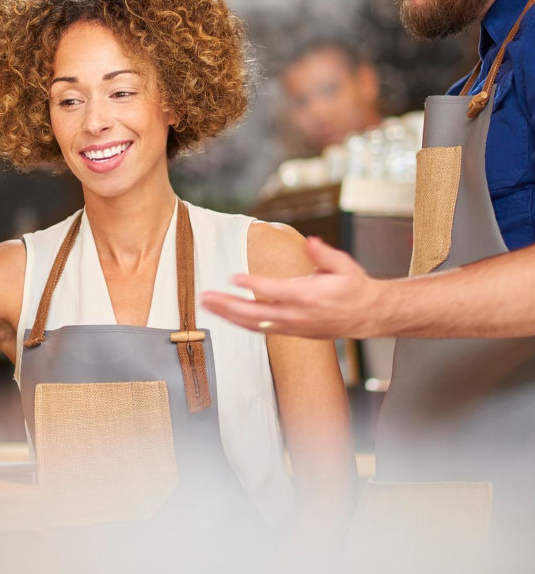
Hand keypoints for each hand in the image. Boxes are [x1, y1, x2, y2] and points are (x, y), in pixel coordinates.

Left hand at [201, 236, 383, 338]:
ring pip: (254, 324)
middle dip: (228, 305)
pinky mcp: (291, 331)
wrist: (367, 315)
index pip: (275, 291)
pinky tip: (226, 316)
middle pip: (256, 313)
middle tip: (206, 296)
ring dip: (228, 315)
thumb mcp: (344, 266)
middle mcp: (297, 315)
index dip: (253, 284)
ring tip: (208, 305)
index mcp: (309, 296)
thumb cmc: (354, 289)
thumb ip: (325, 254)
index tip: (234, 277)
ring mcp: (293, 326)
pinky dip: (241, 323)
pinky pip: (261, 329)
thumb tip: (312, 242)